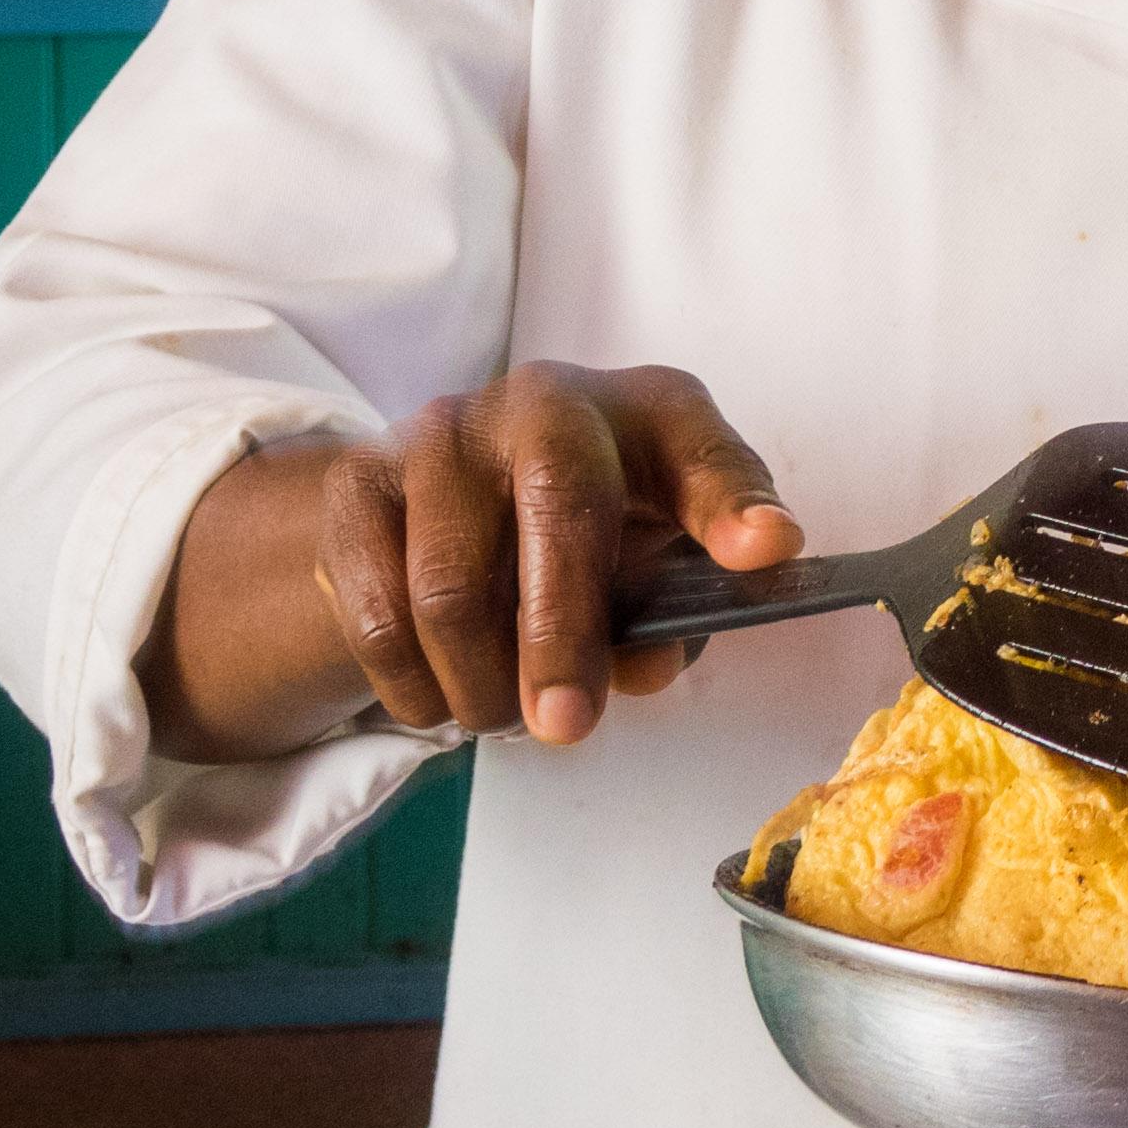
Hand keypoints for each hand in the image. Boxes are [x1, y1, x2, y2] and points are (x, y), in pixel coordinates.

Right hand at [142, 362, 800, 761]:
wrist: (461, 485)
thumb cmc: (600, 524)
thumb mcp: (659, 557)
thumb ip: (674, 611)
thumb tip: (646, 664)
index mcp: (652, 412)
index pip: (705, 448)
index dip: (734, 502)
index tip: (768, 550)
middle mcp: (547, 401)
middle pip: (556, 510)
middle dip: (560, 636)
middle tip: (564, 726)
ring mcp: (444, 432)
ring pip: (448, 583)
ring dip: (477, 681)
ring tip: (501, 718)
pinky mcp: (359, 480)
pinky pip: (373, 606)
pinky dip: (408, 681)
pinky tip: (438, 702)